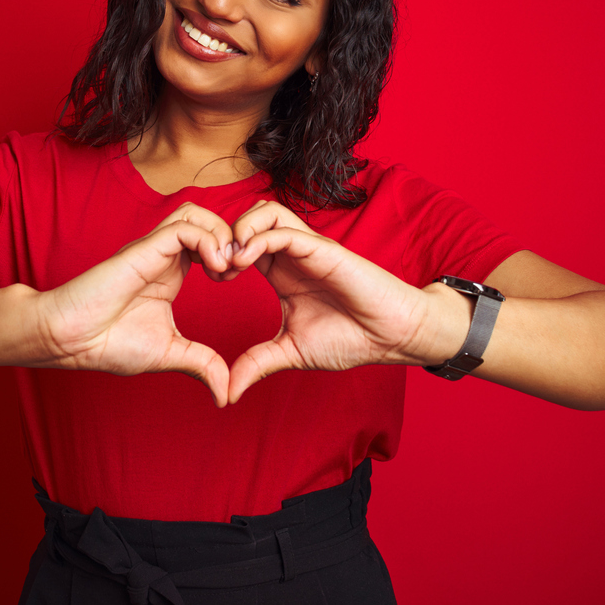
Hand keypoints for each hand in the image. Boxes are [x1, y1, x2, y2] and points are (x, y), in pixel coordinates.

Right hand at [34, 203, 234, 405]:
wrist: (70, 341)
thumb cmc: (108, 343)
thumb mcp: (169, 353)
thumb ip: (201, 364)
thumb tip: (225, 394)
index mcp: (171, 272)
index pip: (208, 240)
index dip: (230, 253)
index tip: (234, 280)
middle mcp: (163, 255)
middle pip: (206, 218)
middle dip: (231, 237)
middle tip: (237, 270)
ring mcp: (152, 249)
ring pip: (196, 213)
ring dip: (221, 233)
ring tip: (225, 267)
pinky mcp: (143, 249)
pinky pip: (184, 226)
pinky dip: (208, 240)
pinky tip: (214, 268)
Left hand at [224, 201, 439, 403]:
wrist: (392, 336)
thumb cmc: (350, 338)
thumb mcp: (291, 352)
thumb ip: (258, 364)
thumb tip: (228, 392)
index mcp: (281, 272)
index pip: (242, 243)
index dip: (221, 253)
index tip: (213, 278)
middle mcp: (292, 255)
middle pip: (249, 217)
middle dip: (225, 236)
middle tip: (217, 267)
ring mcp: (307, 249)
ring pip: (266, 212)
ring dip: (241, 229)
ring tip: (232, 261)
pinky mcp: (323, 250)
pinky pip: (286, 231)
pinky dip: (260, 238)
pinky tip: (247, 260)